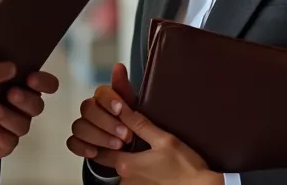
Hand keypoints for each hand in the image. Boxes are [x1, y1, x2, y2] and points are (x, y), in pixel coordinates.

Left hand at [0, 70, 59, 160]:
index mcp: (20, 84)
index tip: (31, 77)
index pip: (45, 82)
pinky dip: (0, 133)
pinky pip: (9, 141)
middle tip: (11, 93)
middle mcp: (21, 105)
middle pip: (37, 104)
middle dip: (26, 99)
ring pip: (23, 124)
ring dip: (10, 116)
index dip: (43, 81)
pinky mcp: (4, 142)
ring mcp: (14, 124)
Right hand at [67, 62, 136, 159]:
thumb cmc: (133, 124)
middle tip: (126, 135)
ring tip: (117, 146)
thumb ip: (124, 88)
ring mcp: (84, 126)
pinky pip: (72, 143)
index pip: (100, 93)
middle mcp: (91, 110)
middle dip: (107, 122)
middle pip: (87, 109)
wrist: (133, 148)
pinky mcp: (80, 143)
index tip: (121, 110)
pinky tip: (95, 152)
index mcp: (105, 98)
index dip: (109, 100)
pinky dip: (82, 148)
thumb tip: (119, 66)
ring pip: (80, 127)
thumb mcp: (134, 107)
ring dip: (99, 137)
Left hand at [96, 105, 215, 184]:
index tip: (109, 133)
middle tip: (126, 142)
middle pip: (110, 164)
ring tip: (142, 154)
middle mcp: (125, 181)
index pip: (101, 152)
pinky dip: (135, 175)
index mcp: (127, 165)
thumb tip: (122, 109)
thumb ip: (141, 125)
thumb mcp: (165, 140)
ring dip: (127, 164)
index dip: (102, 140)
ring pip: (121, 174)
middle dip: (114, 152)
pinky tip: (149, 168)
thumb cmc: (185, 167)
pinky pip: (132, 182)